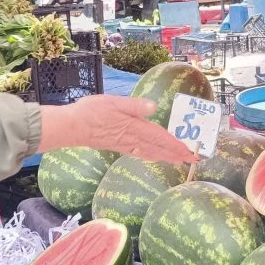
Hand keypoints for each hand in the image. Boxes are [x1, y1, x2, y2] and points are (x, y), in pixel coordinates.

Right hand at [37, 96, 197, 162]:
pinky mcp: (117, 146)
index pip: (161, 138)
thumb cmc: (91, 112)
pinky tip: (152, 156)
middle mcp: (132, 139)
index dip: (176, 145)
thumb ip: (135, 106)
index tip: (190, 152)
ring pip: (150, 152)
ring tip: (178, 160)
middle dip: (176, 154)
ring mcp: (125, 144)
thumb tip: (154, 107)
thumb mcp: (114, 103)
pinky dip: (151, 155)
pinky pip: (140, 153)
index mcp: (135, 127)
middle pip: (159, 148)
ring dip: (166, 156)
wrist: (72, 127)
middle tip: (192, 161)